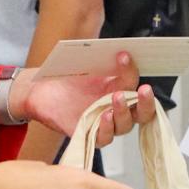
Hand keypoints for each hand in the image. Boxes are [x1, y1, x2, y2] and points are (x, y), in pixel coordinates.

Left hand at [13, 53, 157, 145]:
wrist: (41, 90)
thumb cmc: (66, 78)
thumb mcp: (86, 66)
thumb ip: (104, 61)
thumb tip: (120, 50)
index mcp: (119, 89)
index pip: (134, 84)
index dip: (132, 70)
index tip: (123, 55)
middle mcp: (116, 109)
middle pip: (142, 113)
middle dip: (146, 102)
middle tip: (144, 89)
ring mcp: (105, 124)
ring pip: (125, 125)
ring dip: (124, 112)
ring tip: (118, 97)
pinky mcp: (90, 135)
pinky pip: (104, 138)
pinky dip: (107, 128)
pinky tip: (105, 116)